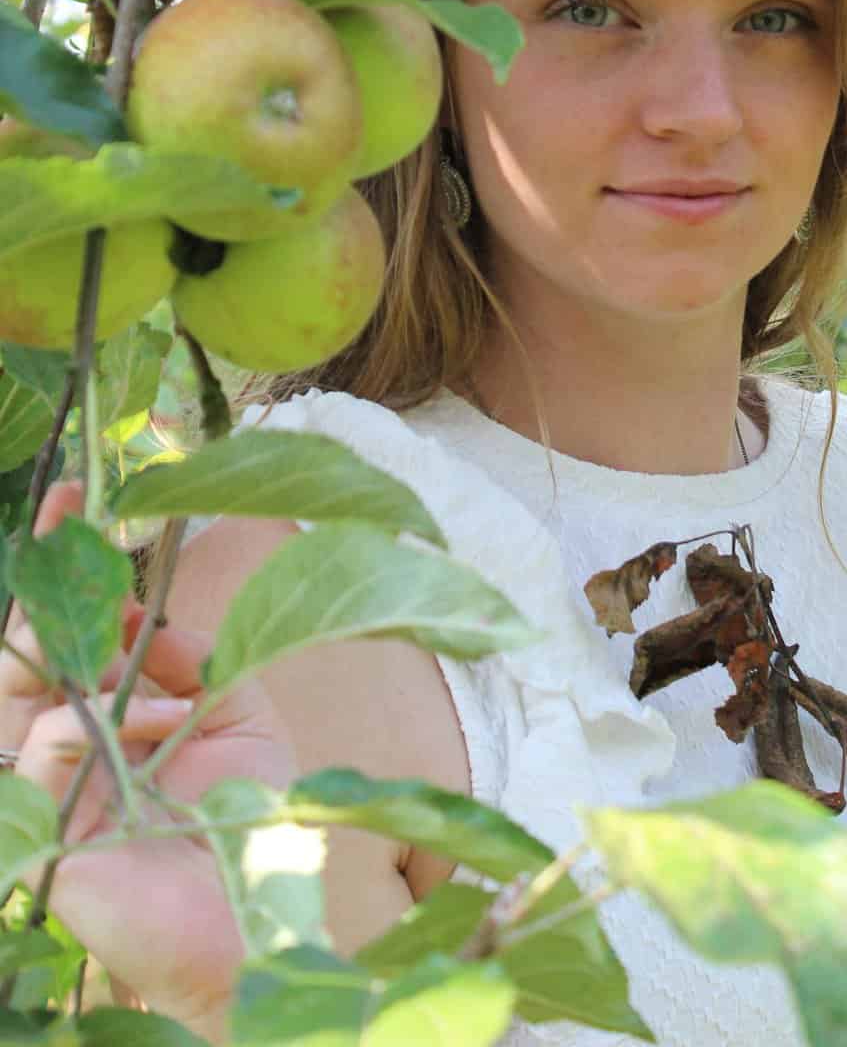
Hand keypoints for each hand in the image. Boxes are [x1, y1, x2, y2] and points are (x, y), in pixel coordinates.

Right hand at [0, 481, 298, 1033]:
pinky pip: (47, 742)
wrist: (253, 918)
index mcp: (110, 709)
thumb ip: (193, 657)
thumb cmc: (246, 820)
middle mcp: (69, 740)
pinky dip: (105, 719)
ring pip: (17, 690)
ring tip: (129, 649)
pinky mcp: (40, 826)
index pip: (72, 628)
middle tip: (66, 517)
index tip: (74, 498)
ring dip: (76, 652)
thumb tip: (142, 614)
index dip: (66, 563)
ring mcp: (46, 784)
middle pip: (26, 650)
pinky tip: (167, 725)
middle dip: (42, 581)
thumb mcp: (236, 712)